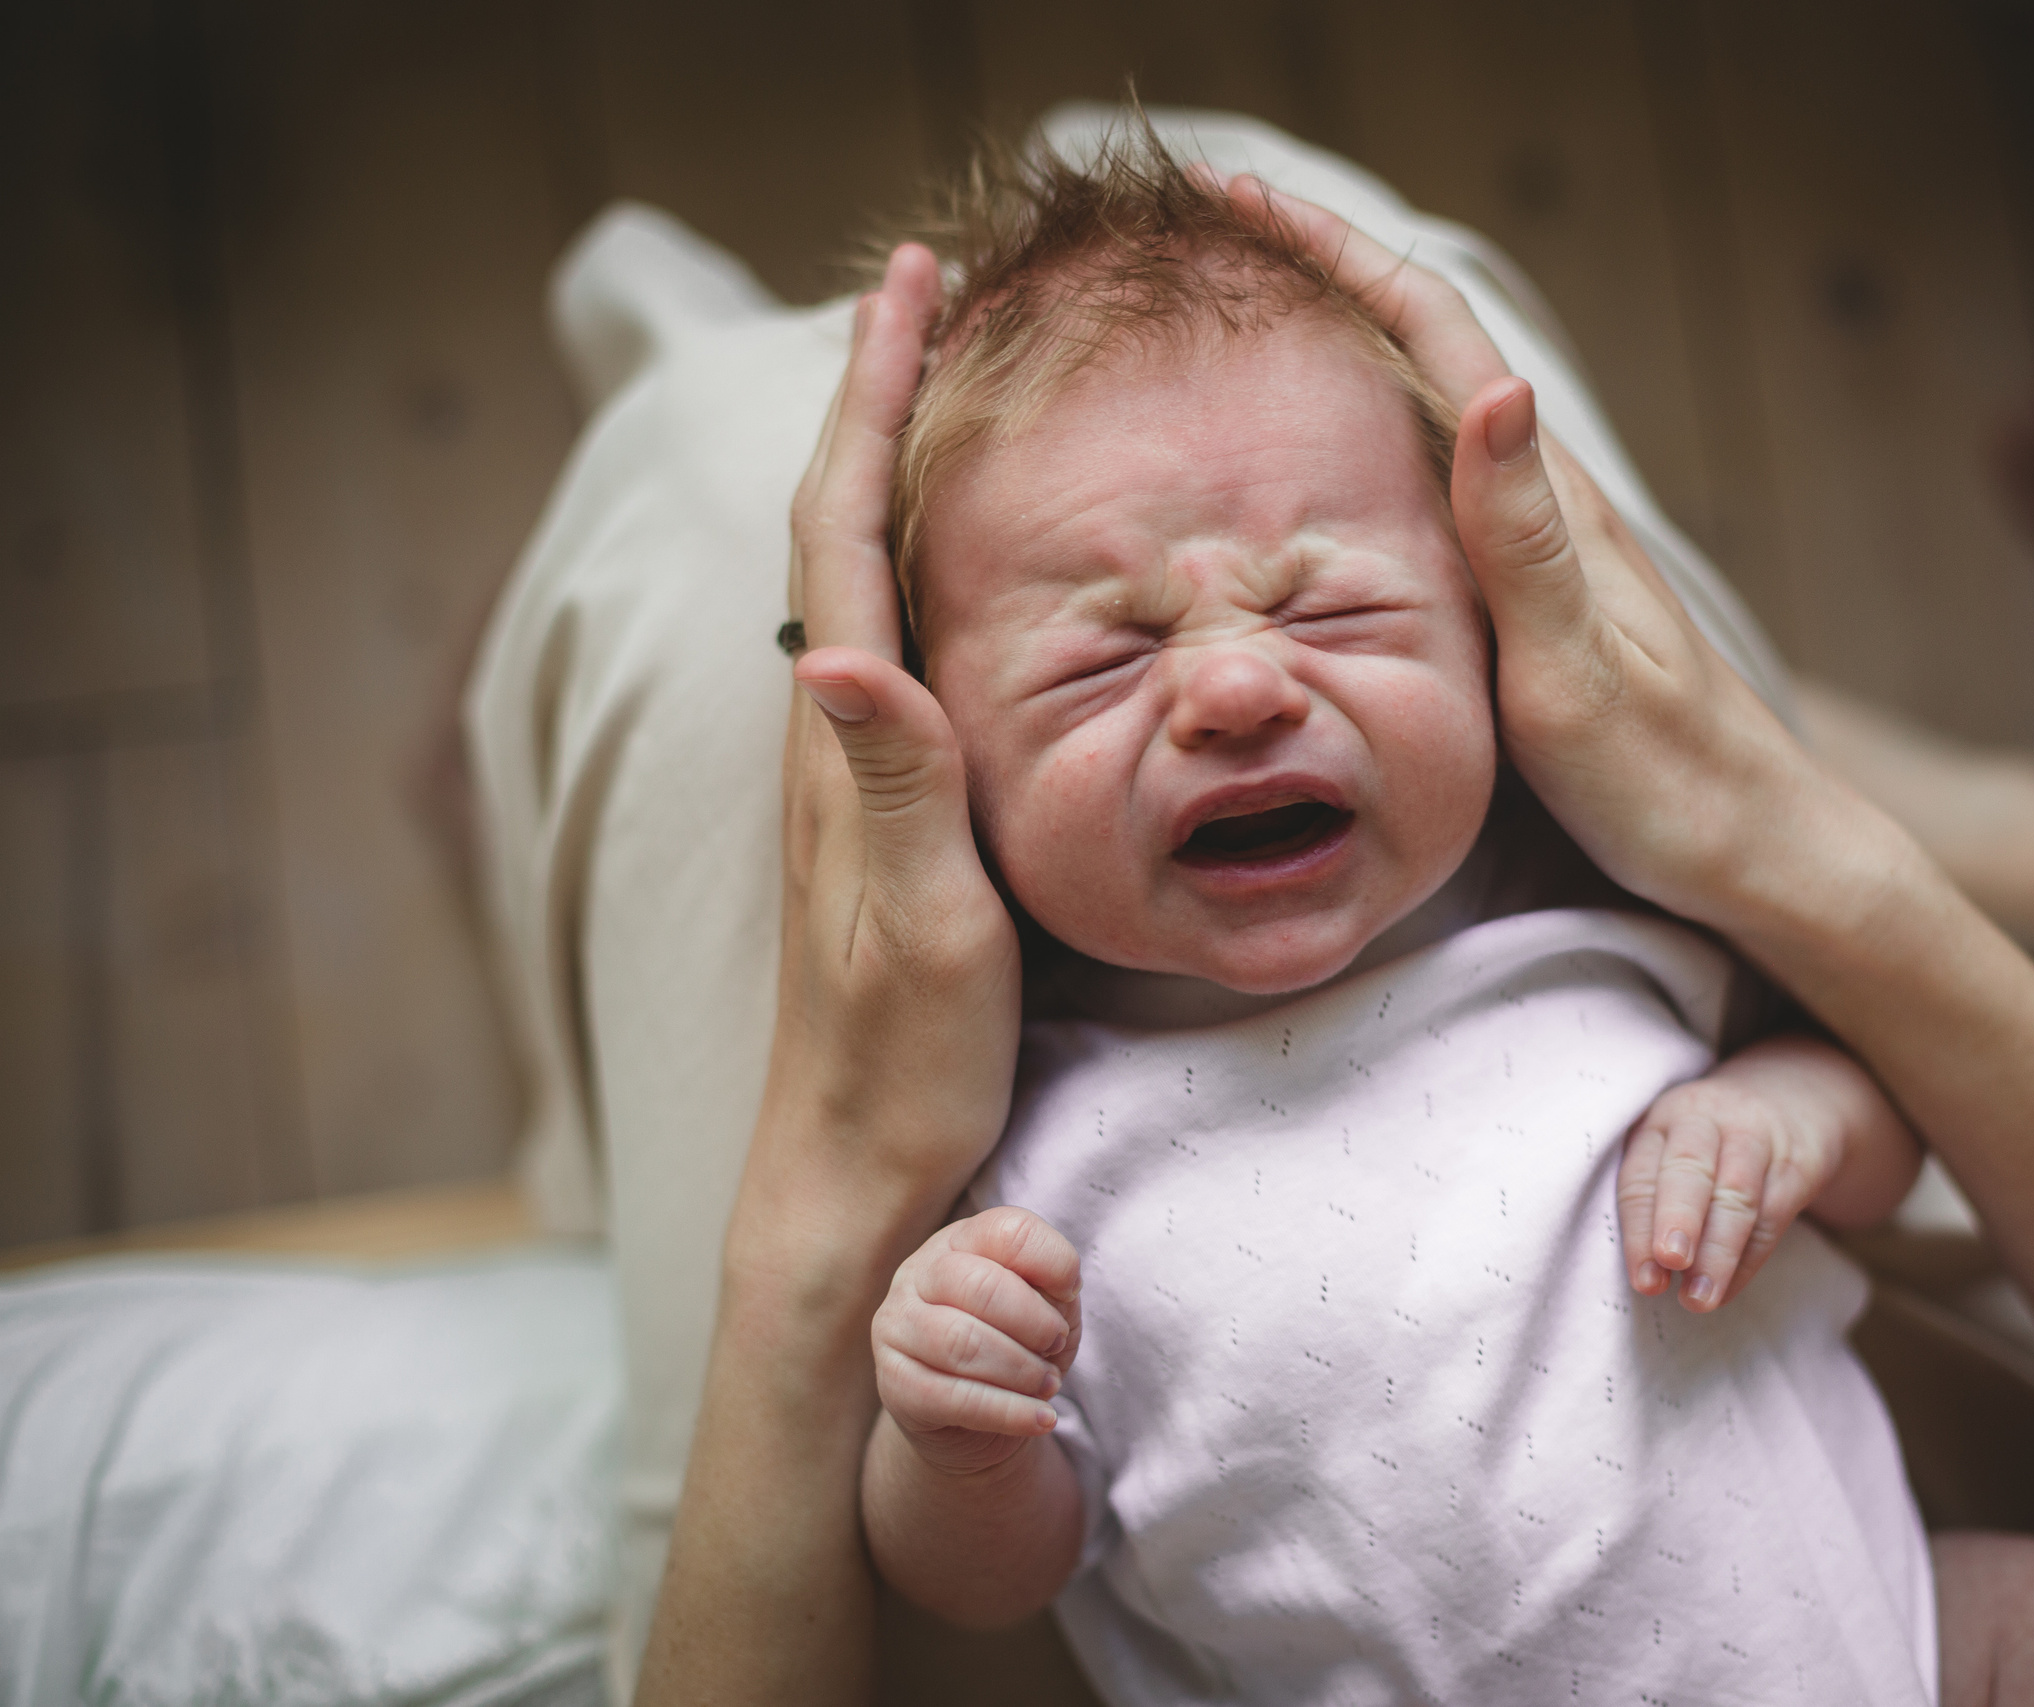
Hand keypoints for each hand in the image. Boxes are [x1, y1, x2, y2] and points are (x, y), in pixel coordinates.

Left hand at [743, 242, 1021, 1264]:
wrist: (854, 1164)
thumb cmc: (896, 1059)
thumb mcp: (922, 925)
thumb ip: (894, 785)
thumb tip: (832, 647)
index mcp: (845, 740)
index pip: (844, 530)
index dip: (875, 399)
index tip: (913, 286)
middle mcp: (833, 734)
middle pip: (837, 523)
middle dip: (878, 395)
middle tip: (927, 293)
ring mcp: (851, 769)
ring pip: (859, 573)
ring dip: (888, 462)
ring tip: (938, 384)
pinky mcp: (879, 807)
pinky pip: (892, 637)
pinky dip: (915, 554)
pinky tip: (952, 561)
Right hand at [873, 1207, 1083, 1476]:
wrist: (969, 1417)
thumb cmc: (1013, 1345)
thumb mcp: (1043, 1307)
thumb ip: (1053, 1287)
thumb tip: (1062, 1287)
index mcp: (960, 1241)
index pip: (1008, 1231)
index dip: (1053, 1261)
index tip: (1070, 1292)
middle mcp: (918, 1274)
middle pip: (980, 1285)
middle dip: (1034, 1322)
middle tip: (1057, 1345)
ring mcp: (897, 1327)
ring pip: (962, 1342)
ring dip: (1021, 1369)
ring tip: (1049, 1384)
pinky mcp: (894, 1383)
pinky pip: (953, 1398)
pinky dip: (1008, 1412)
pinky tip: (1040, 1419)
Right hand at [1227, 177, 1828, 933]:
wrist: (1753, 852)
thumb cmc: (1670, 786)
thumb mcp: (1580, 675)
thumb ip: (1530, 543)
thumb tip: (1501, 385)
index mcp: (1552, 503)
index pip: (1437, 333)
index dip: (1338, 255)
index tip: (1239, 198)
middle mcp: (1548, 500)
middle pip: (1426, 344)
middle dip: (1320, 274)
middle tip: (1210, 239)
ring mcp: (1544, 542)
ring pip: (1425, 407)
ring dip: (1339, 344)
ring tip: (1239, 319)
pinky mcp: (1537, 590)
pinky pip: (1431, 480)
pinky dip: (1362, 434)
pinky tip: (1321, 462)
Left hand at [1618, 1034, 1918, 1310]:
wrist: (1799, 1097)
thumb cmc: (1716, 1142)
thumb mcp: (1676, 1148)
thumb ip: (1657, 1198)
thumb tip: (1647, 1276)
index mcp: (1662, 1119)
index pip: (1641, 1174)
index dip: (1638, 1229)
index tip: (1643, 1279)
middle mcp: (1704, 1118)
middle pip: (1688, 1169)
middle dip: (1677, 1219)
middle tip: (1671, 1263)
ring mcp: (1754, 1135)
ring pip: (1735, 1194)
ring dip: (1717, 1252)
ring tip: (1700, 1298)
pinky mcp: (1796, 1160)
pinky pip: (1773, 1212)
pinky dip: (1749, 1256)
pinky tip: (1730, 1287)